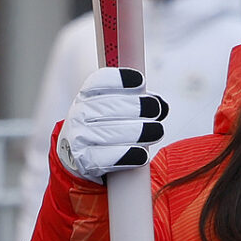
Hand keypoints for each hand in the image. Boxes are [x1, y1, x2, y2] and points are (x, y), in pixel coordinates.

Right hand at [55, 68, 169, 182]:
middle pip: (112, 106)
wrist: (80, 155)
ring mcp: (79, 137)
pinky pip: (108, 158)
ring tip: (156, 131)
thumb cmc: (107, 124)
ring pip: (112, 133)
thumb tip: (162, 105)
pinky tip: (141, 154)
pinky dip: (128, 155)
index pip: (98, 82)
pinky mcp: (84, 161)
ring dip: (139, 132)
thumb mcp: (117, 106)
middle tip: (154, 110)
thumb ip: (139, 100)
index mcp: (87, 95)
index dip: (119, 80)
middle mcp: (80, 114)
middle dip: (138, 107)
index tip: (140, 82)